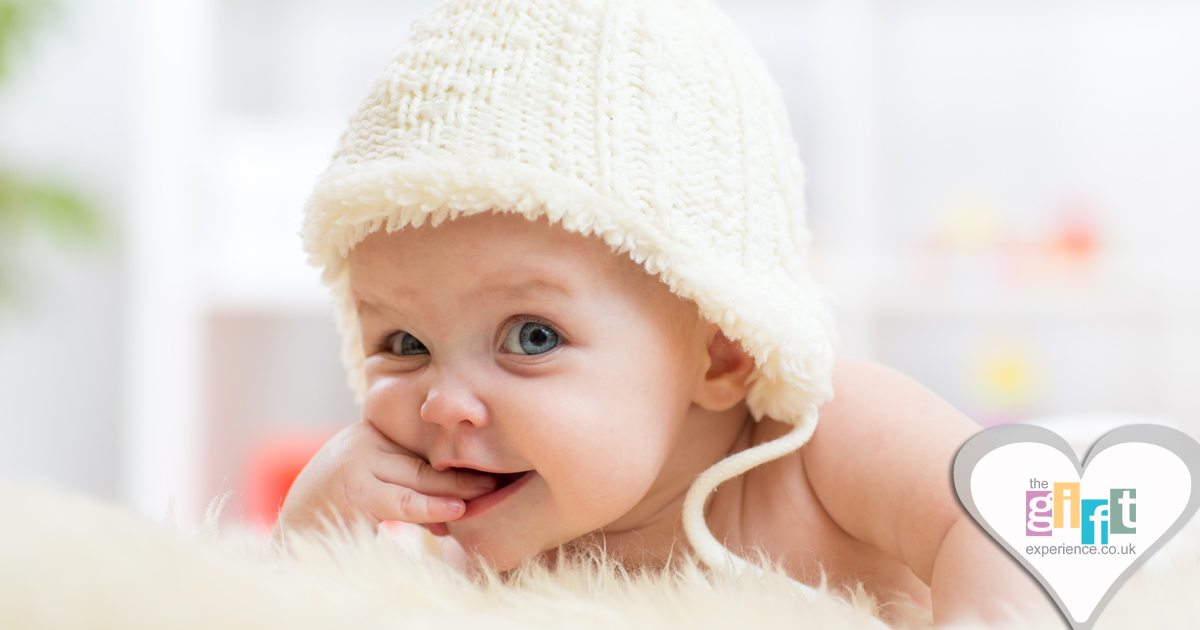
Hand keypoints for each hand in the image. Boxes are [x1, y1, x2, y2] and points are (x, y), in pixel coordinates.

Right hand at [275, 421, 496, 538]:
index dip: (456, 457)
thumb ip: (408, 480)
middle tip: (495, 484)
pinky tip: (451, 518)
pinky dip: (430, 512)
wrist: (295, 529)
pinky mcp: (351, 493)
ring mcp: (355, 465)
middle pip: (424, 460)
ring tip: (481, 499)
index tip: (491, 464)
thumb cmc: (342, 504)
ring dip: (452, 495)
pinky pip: (401, 505)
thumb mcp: (375, 480)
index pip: (422, 443)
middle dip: (461, 477)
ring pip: (417, 481)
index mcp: (370, 430)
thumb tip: (461, 500)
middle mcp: (362, 440)